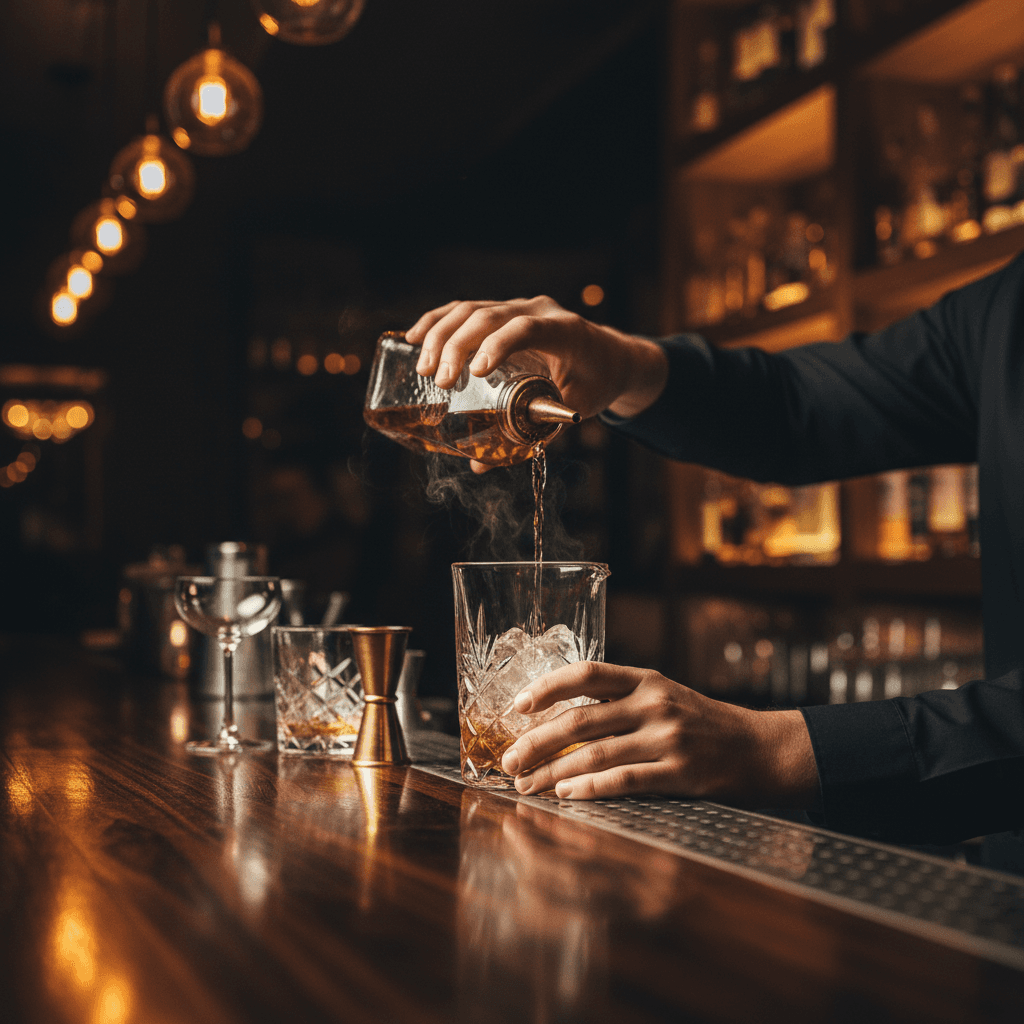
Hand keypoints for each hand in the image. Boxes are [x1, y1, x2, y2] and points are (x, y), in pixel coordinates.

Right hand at [405, 296, 667, 423]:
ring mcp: (518, 306)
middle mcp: (538, 310)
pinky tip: (416, 338)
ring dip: (441, 335)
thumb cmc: (595, 382)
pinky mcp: (503, 310)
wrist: (610, 355)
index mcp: (564, 330)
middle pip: (489, 316)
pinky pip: (465, 309)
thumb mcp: (575, 409)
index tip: (475, 372)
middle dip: (457, 346)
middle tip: (441, 382)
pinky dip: (439, 321)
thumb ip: (533, 434)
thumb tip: (479, 463)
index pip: (526, 329)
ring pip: (471, 308)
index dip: (498, 345)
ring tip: (423, 368)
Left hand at [499, 662, 818, 806]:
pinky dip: (589, 789)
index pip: (586, 673)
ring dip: (553, 773)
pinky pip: (624, 781)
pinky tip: (567, 796)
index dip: (547, 687)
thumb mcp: (665, 695)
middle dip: (536, 742)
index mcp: (646, 679)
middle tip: (509, 761)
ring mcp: (667, 738)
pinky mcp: (679, 773)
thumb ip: (621, 700)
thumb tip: (559, 718)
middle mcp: (654, 703)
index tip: (517, 706)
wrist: (762, 749)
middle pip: (579, 720)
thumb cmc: (704, 724)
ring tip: (528, 786)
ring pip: (593, 755)